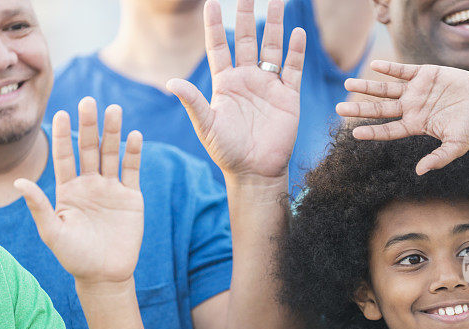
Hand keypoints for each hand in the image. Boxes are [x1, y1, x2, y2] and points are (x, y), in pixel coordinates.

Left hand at [14, 98, 143, 284]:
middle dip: (88, 126)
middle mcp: (89, 185)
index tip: (59, 112)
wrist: (105, 275)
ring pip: (111, 154)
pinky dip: (133, 153)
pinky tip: (133, 135)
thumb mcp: (52, 232)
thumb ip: (39, 206)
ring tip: (114, 110)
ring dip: (112, 133)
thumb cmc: (74, 257)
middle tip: (88, 102)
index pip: (64, 157)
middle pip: (89, 149)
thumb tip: (19, 181)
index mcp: (68, 190)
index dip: (62, 135)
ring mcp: (111, 190)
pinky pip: (132, 171)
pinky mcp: (131, 198)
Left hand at [166, 0, 305, 183]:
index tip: (212, 2)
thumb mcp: (206, 126)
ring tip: (277, 0)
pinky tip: (297, 32)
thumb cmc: (227, 152)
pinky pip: (292, 68)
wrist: (255, 172)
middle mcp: (246, 80)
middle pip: (246, 39)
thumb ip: (192, 102)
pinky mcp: (287, 97)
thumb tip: (171, 81)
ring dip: (275, 24)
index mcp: (225, 84)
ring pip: (272, 48)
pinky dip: (296, 50)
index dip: (214, 25)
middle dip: (247, 15)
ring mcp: (268, 86)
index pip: (218, 46)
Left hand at [336, 61, 468, 174]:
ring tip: (347, 83)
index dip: (372, 131)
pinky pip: (403, 70)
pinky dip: (389, 68)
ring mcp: (416, 91)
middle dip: (360, 109)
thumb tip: (419, 171)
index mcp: (415, 126)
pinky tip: (373, 66)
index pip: (388, 130)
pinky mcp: (425, 74)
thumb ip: (439, 158)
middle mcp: (411, 108)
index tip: (354, 133)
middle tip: (338, 108)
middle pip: (380, 109)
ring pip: (386, 89)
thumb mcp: (457, 146)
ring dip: (367, 87)